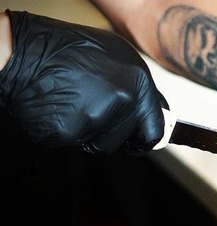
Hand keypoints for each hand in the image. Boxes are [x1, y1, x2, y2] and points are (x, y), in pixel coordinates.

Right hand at [0, 11, 165, 153]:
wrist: (23, 51)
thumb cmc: (69, 50)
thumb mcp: (117, 57)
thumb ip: (138, 90)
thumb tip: (155, 113)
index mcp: (138, 81)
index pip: (155, 129)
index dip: (145, 139)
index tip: (138, 143)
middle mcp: (123, 99)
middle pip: (125, 141)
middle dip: (111, 135)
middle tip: (91, 114)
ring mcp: (97, 116)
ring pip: (100, 145)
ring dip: (87, 133)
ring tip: (72, 105)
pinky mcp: (70, 130)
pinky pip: (73, 143)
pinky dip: (64, 131)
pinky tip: (56, 109)